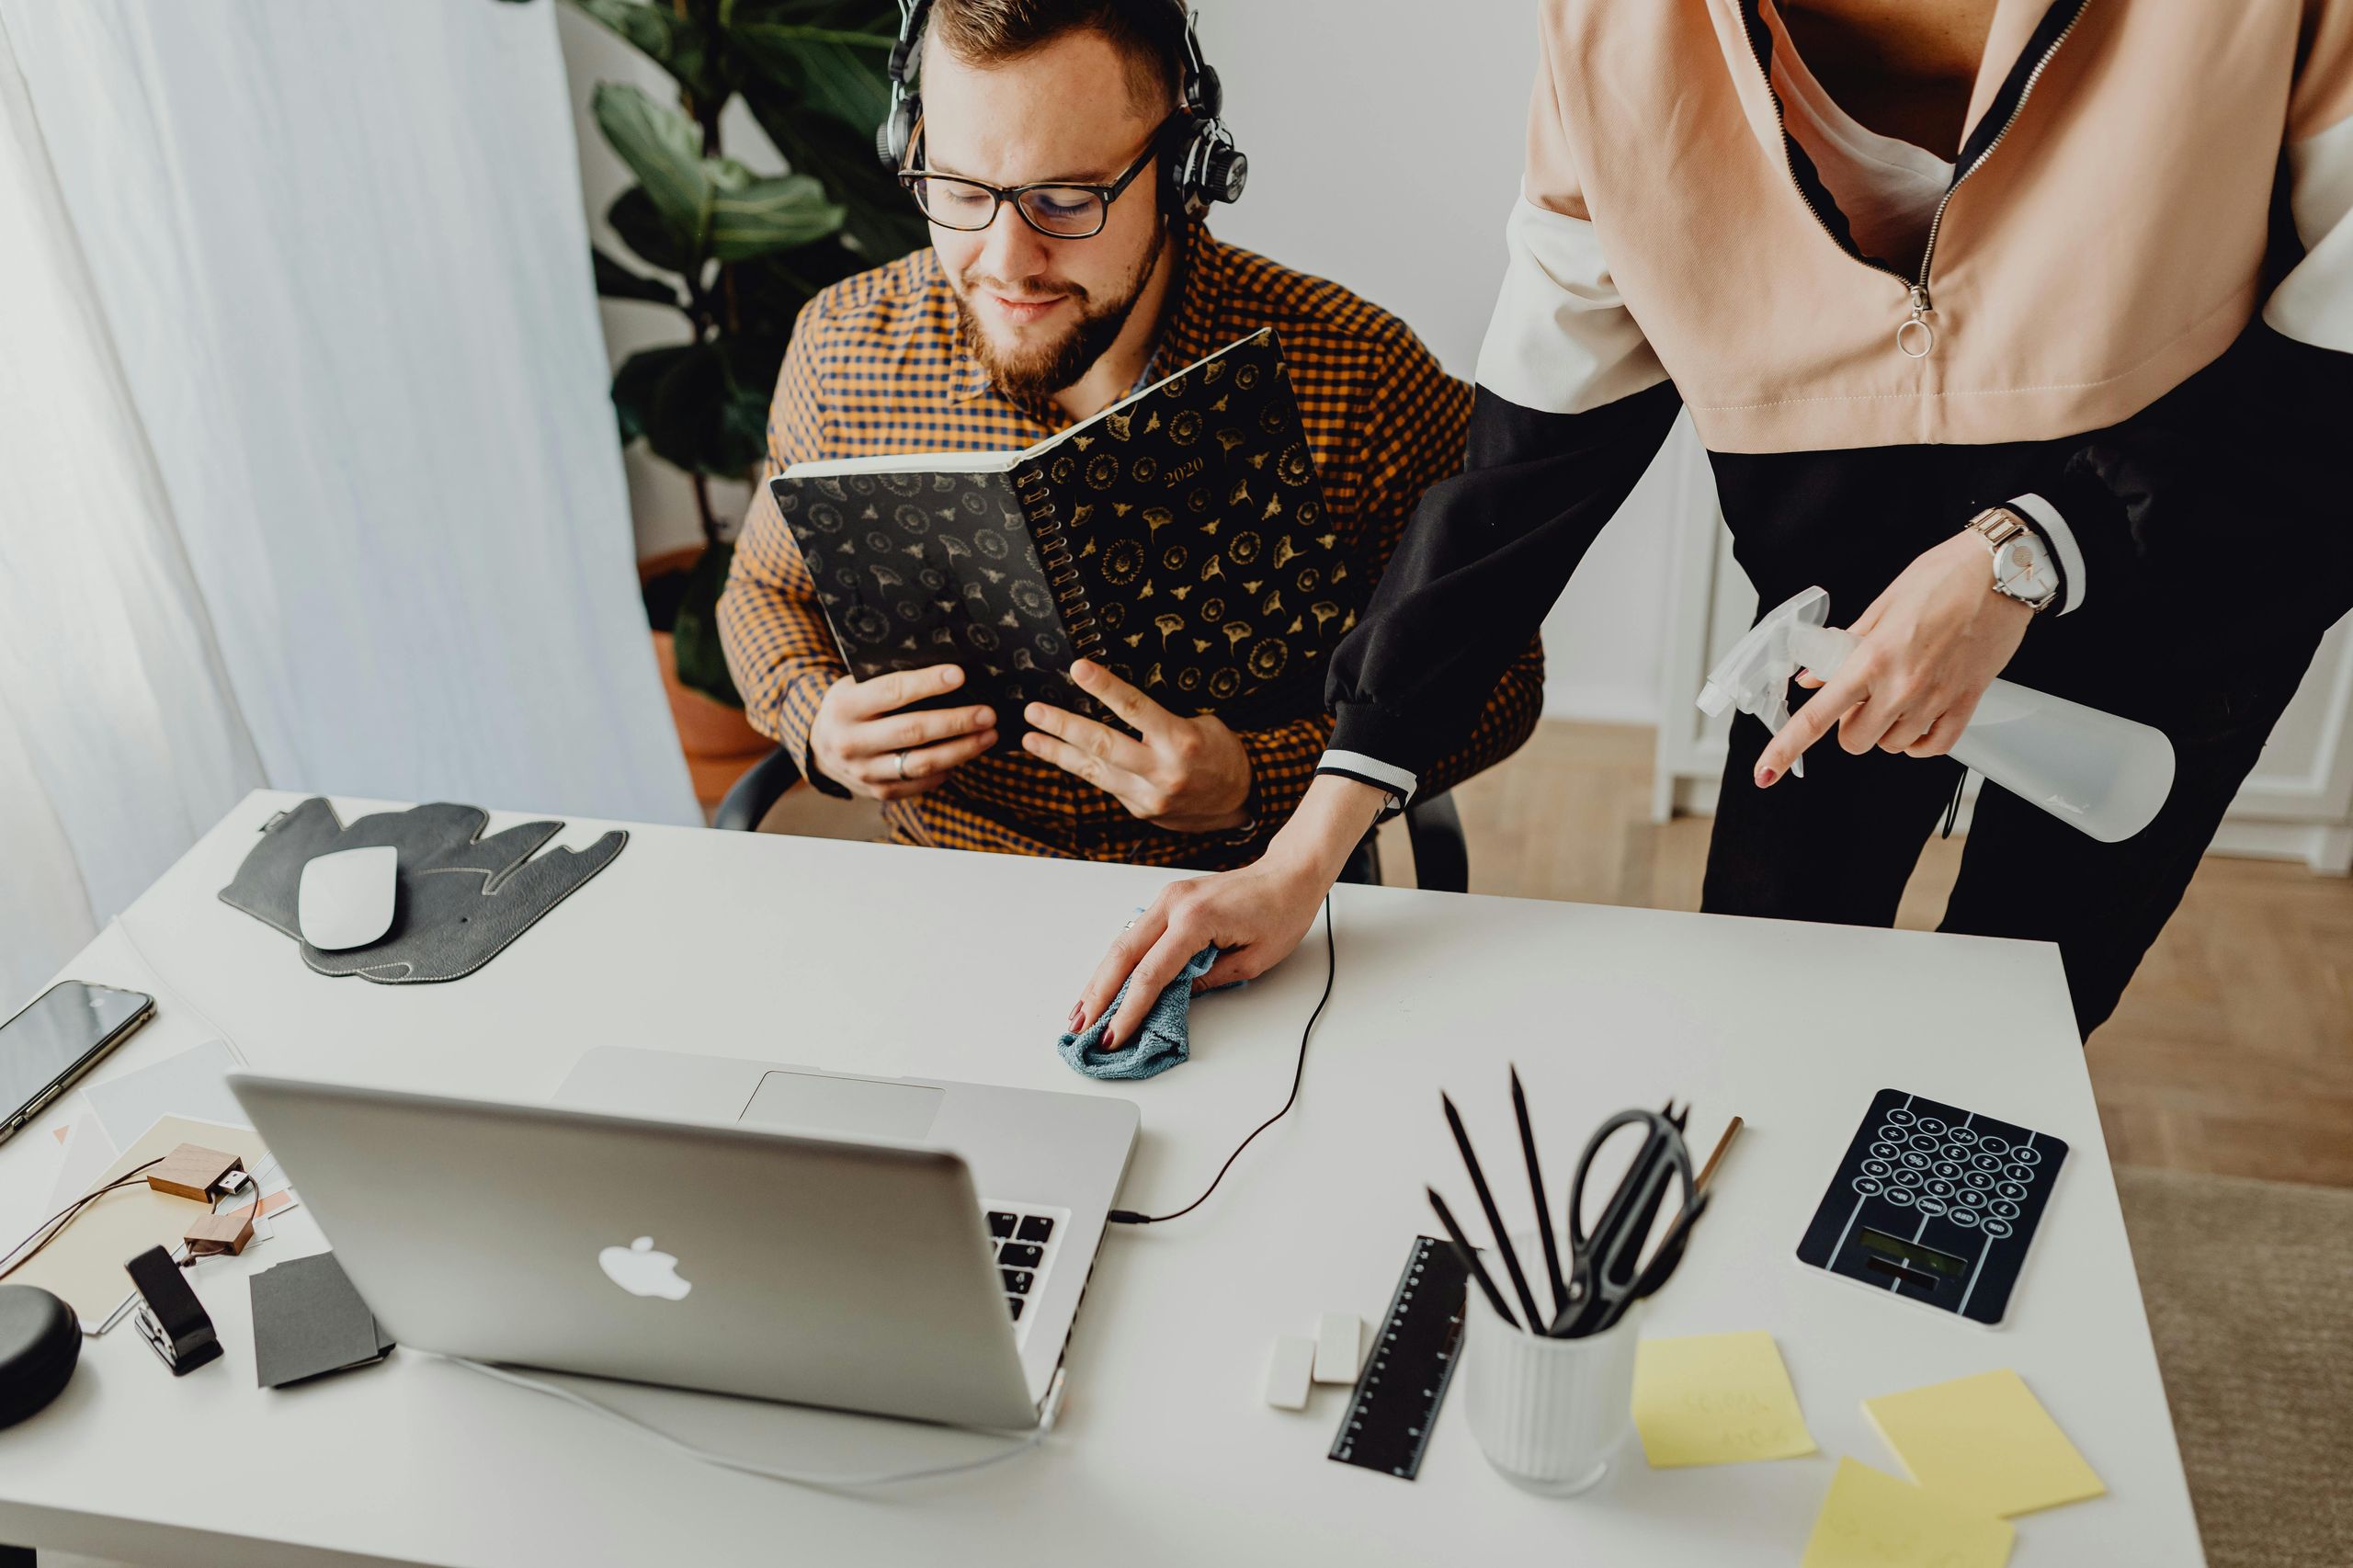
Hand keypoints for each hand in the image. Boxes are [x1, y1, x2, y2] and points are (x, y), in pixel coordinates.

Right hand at [808, 664, 996, 800]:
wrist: (820, 746)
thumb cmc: (851, 706)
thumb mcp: (856, 685)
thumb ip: (888, 678)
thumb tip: (946, 669)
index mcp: (845, 706)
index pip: (892, 692)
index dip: (927, 684)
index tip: (959, 675)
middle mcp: (851, 741)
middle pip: (913, 731)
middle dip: (956, 722)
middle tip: (987, 713)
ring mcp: (863, 771)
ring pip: (921, 763)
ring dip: (961, 750)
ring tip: (988, 736)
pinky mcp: (877, 792)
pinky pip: (920, 784)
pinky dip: (946, 770)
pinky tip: (964, 756)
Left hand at [1021, 659, 1252, 832]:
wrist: (1240, 801)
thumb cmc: (1221, 755)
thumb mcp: (1200, 726)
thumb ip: (1158, 722)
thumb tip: (1118, 706)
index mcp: (1180, 741)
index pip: (1135, 708)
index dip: (1104, 687)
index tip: (1078, 669)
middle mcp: (1162, 771)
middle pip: (1104, 745)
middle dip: (1064, 727)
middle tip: (1035, 711)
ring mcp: (1149, 795)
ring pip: (1095, 771)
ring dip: (1059, 753)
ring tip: (1031, 737)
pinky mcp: (1141, 810)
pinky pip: (1106, 785)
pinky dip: (1082, 769)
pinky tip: (1061, 755)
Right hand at [1067, 775, 1385, 1049]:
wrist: (1288, 873)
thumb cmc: (1281, 912)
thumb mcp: (1253, 960)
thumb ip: (1208, 981)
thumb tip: (1173, 1000)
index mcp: (1196, 919)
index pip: (1151, 974)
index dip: (1128, 1010)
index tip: (1114, 1036)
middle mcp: (1173, 904)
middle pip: (1122, 955)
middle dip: (1098, 994)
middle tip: (1081, 1027)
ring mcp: (1167, 898)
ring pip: (1121, 942)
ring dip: (1100, 978)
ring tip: (1081, 1011)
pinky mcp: (1168, 899)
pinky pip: (1134, 933)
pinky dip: (1116, 961)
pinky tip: (1104, 982)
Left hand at [1755, 531, 2032, 784]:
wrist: (2003, 571)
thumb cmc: (1944, 578)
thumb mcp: (1882, 604)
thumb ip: (1844, 647)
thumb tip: (1811, 678)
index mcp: (1871, 658)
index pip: (1817, 717)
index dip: (1786, 749)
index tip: (1766, 772)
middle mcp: (1901, 686)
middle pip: (1856, 741)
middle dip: (1850, 726)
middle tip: (1860, 698)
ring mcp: (1936, 699)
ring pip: (1893, 745)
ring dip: (1886, 729)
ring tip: (1897, 695)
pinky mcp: (1967, 703)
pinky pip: (1934, 747)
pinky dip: (1920, 741)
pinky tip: (1918, 719)